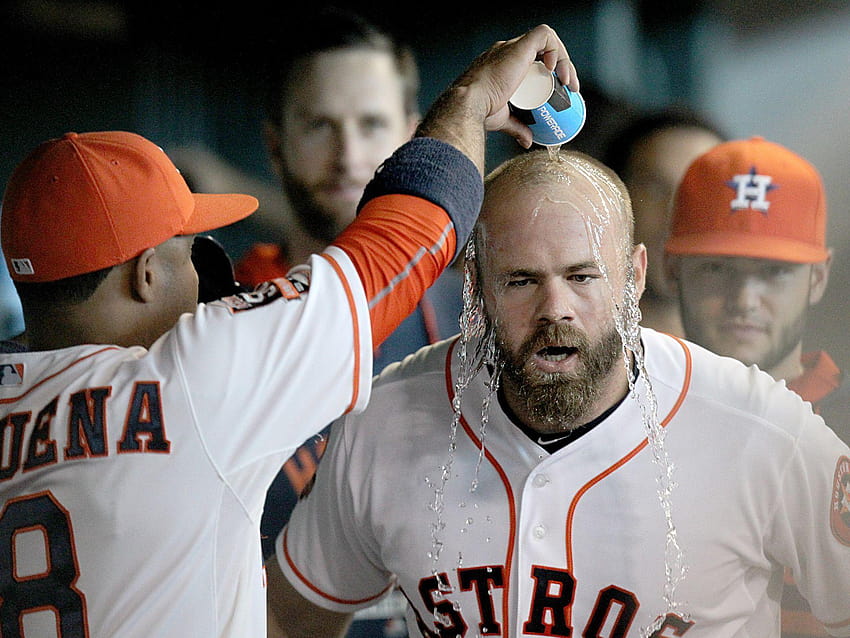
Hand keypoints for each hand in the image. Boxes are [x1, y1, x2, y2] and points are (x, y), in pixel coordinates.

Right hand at [417, 25, 577, 172]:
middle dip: (560, 66)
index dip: (548, 73)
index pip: (531, 62)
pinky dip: (556, 49)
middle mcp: (506, 52)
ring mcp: (512, 48)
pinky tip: (556, 69)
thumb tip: (527, 140)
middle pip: (541, 51)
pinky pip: (544, 36)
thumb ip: (517, 127)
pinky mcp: (519, 47)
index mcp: (502, 66)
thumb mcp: (503, 119)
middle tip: (569, 88)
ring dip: (563, 59)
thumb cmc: (479, 111)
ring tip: (567, 81)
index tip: (560, 91)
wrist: (470, 105)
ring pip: (546, 42)